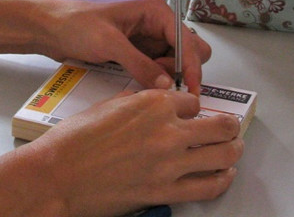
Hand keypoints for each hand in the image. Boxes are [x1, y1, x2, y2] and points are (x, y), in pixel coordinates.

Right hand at [24, 89, 241, 214]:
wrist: (58, 175)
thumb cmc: (74, 140)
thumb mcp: (108, 105)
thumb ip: (136, 101)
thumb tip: (149, 101)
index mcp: (152, 103)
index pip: (193, 101)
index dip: (193, 107)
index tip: (193, 113)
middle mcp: (168, 130)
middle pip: (219, 126)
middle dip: (228, 126)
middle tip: (230, 128)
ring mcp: (170, 163)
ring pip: (223, 156)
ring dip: (233, 151)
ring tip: (235, 149)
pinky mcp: (166, 191)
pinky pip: (209, 186)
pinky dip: (223, 180)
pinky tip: (226, 176)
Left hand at [40, 0, 210, 91]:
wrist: (52, 29)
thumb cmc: (77, 26)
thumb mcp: (109, 44)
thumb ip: (140, 64)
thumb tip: (168, 86)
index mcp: (156, 12)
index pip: (189, 41)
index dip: (192, 66)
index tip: (190, 91)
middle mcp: (158, 25)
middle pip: (191, 52)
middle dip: (183, 71)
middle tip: (160, 83)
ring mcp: (150, 41)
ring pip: (177, 64)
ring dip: (169, 77)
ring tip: (144, 82)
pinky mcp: (140, 55)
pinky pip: (160, 71)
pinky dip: (156, 80)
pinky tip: (140, 85)